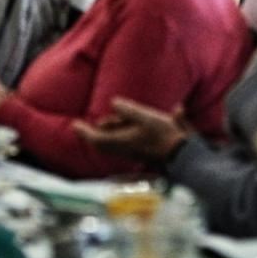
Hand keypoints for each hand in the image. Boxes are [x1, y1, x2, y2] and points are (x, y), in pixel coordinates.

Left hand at [74, 98, 191, 162]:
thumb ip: (128, 110)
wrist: (181, 154)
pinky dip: (119, 134)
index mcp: (121, 141)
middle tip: (91, 123)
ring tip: (113, 119)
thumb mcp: (145, 117)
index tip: (75, 124)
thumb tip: (114, 102)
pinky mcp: (140, 152)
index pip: (95, 138)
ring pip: (113, 142)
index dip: (83, 132)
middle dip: (97, 131)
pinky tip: (128, 124)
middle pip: (102, 142)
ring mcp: (131, 152)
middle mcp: (124, 149)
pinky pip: (122, 143)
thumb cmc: (163, 135)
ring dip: (110, 131)